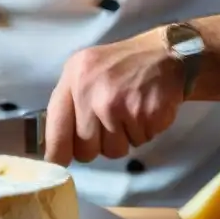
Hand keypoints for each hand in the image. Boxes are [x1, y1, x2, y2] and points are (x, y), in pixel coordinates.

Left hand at [44, 31, 184, 165]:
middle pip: (85, 149)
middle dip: (96, 145)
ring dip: (122, 139)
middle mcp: (92, 93)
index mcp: (73, 79)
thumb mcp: (84, 70)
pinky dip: (142, 132)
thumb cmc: (119, 65)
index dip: (56, 152)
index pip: (55, 128)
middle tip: (108, 125)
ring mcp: (119, 105)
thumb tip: (56, 145)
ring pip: (113, 151)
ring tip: (128, 114)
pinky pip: (138, 143)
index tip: (58, 164)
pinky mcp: (145, 116)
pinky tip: (143, 111)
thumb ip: (69, 102)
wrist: (164, 54)